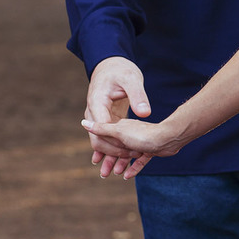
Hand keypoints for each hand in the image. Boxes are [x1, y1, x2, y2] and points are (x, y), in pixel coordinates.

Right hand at [81, 116, 178, 178]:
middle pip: (116, 146)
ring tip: (114, 174)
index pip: (105, 138)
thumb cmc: (142, 134)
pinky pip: (140, 158)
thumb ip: (101, 129)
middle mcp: (129, 131)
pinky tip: (128, 175)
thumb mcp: (118, 131)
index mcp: (119, 125)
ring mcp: (140, 139)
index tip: (95, 160)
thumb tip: (83, 123)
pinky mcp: (150, 146)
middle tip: (103, 174)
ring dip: (120, 164)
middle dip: (109, 160)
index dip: (100, 149)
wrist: (169, 137)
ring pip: (127, 153)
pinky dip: (134, 166)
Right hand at [84, 56, 150, 177]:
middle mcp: (93, 112)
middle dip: (110, 154)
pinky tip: (114, 163)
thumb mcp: (131, 79)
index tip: (131, 150)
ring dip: (107, 156)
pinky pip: (106, 138)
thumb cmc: (121, 69)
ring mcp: (97, 117)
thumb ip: (138, 96)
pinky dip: (110, 149)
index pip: (102, 128)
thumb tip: (145, 113)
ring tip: (113, 173)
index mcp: (97, 102)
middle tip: (124, 166)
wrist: (111, 65)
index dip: (115, 141)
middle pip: (98, 139)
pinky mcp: (105, 120)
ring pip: (100, 141)